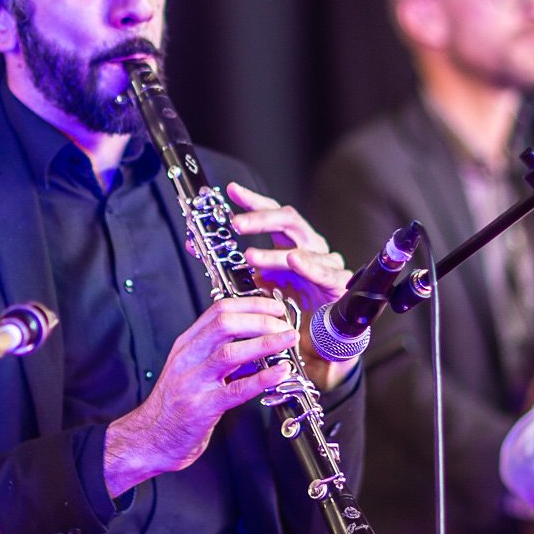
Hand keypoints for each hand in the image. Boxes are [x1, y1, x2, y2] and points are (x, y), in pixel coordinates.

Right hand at [104, 295, 299, 495]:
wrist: (149, 439)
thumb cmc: (173, 406)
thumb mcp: (190, 369)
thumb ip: (216, 352)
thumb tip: (255, 339)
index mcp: (186, 345)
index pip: (218, 311)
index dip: (251, 305)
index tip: (274, 307)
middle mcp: (188, 358)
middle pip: (224, 324)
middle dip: (260, 319)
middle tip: (284, 324)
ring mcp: (194, 382)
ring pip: (229, 352)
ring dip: (264, 343)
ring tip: (287, 340)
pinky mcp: (202, 407)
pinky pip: (236, 389)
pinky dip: (262, 378)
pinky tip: (280, 372)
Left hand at [225, 181, 351, 388]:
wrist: (311, 342)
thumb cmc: (285, 309)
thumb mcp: (252, 284)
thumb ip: (229, 264)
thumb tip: (196, 246)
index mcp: (288, 242)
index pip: (272, 213)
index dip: (253, 201)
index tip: (232, 191)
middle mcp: (308, 247)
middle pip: (288, 220)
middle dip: (261, 219)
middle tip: (236, 224)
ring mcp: (325, 262)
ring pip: (303, 246)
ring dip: (274, 251)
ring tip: (251, 256)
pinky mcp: (337, 284)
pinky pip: (325, 271)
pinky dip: (309, 265)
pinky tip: (294, 261)